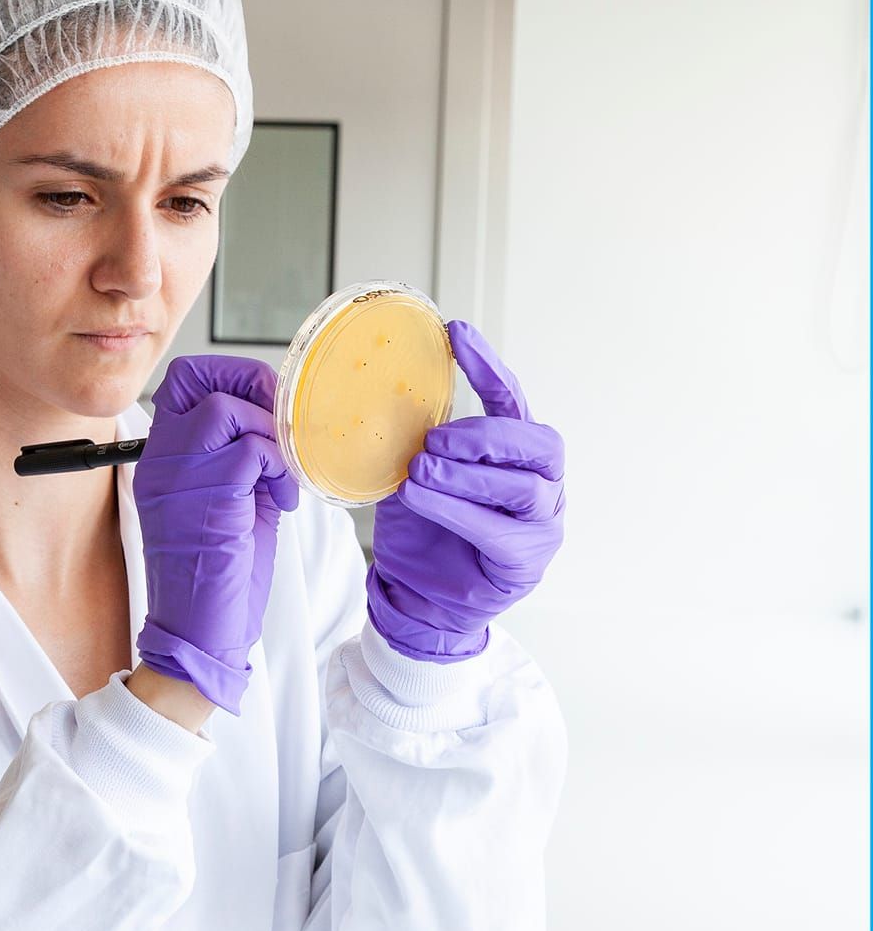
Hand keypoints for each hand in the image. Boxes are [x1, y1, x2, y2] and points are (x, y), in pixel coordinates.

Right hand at [133, 356, 298, 714]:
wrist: (199, 633)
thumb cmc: (215, 576)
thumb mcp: (226, 501)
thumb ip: (241, 457)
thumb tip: (280, 424)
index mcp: (163, 457)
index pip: (183, 380)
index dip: (229, 376)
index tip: (263, 406)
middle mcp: (163, 458)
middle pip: (196, 375)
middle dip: (249, 386)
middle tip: (277, 426)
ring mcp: (179, 474)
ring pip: (227, 408)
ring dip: (269, 435)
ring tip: (280, 476)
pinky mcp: (208, 496)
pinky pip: (252, 451)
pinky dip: (280, 470)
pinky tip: (283, 501)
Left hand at [367, 320, 565, 661]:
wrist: (417, 597)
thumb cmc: (422, 530)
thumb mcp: (413, 474)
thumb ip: (415, 440)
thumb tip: (387, 392)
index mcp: (518, 455)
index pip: (513, 401)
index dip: (488, 367)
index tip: (456, 332)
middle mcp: (543, 485)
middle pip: (537, 443)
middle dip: (485, 434)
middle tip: (434, 439)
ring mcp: (542, 525)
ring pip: (520, 487)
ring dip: (465, 474)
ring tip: (420, 470)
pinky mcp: (524, 562)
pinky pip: (499, 530)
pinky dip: (458, 511)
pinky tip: (423, 498)